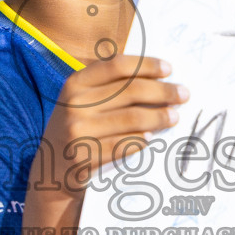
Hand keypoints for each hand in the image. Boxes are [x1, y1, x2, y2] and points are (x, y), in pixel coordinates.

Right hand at [37, 55, 187, 193]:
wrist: (50, 169)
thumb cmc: (77, 128)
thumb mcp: (81, 101)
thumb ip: (109, 86)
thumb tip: (157, 77)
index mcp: (75, 83)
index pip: (117, 66)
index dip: (146, 65)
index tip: (169, 69)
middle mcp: (74, 104)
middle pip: (131, 91)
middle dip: (163, 92)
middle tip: (183, 94)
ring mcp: (78, 131)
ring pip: (133, 119)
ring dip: (159, 117)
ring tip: (175, 116)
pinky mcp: (85, 156)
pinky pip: (125, 145)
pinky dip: (142, 140)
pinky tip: (152, 137)